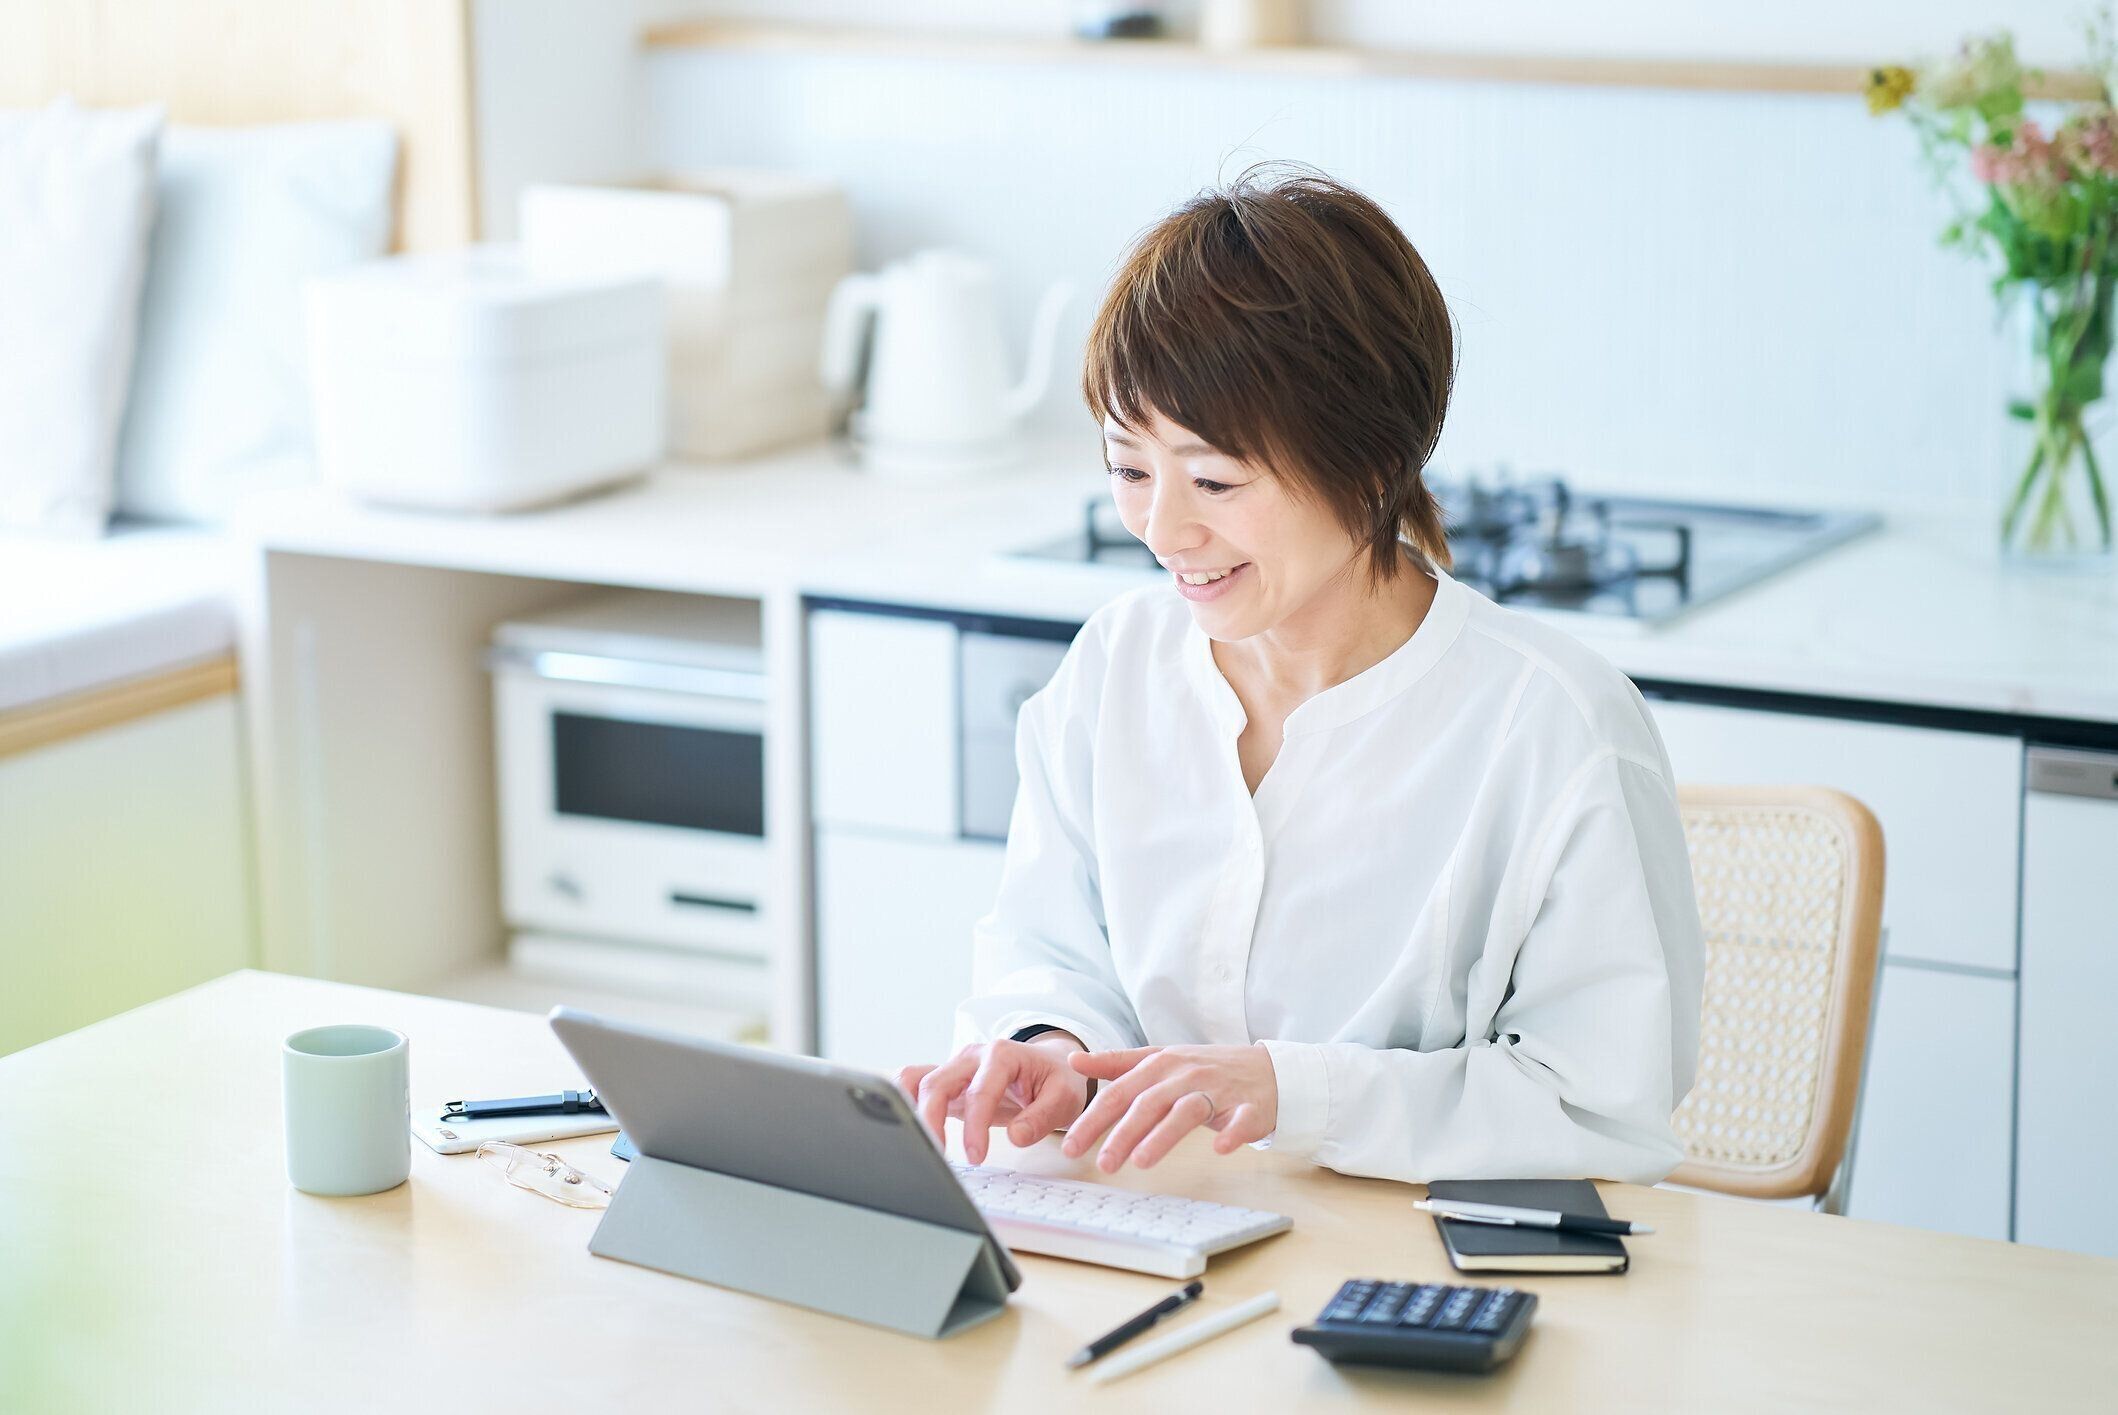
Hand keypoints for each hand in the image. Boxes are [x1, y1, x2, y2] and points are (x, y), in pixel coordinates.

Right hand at [894, 1034, 1090, 1165]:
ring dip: (911, 1110)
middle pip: (937, 1083)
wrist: (1051, 1065)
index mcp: (1002, 1055)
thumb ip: (1042, 1117)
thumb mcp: (1064, 1097)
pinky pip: (914, 1083)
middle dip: (932, 1121)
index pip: (979, 1092)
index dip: (975, 1127)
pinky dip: (904, 1100)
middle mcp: (972, 1056)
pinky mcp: (947, 1080)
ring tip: (915, 1143)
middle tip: (938, 1157)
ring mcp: (955, 1066)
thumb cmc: (1057, 1080)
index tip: (976, 1156)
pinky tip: (903, 1125)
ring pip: (918, 1080)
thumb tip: (1016, 1137)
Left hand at [1061, 1044, 1277, 1171]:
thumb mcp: (1159, 1059)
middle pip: (1149, 1103)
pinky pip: (1241, 1120)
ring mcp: (1219, 1090)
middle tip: (1102, 1164)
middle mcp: (1186, 1075)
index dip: (1094, 1119)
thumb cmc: (1205, 1068)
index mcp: (1160, 1065)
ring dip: (1164, 1135)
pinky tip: (1220, 1149)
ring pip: (1188, 1111)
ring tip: (1141, 1161)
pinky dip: (1232, 1133)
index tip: (1071, 1146)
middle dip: (1123, 1133)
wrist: (1265, 1068)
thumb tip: (1074, 1060)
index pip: (1119, 1093)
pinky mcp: (1250, 1107)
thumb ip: (1117, 1063)